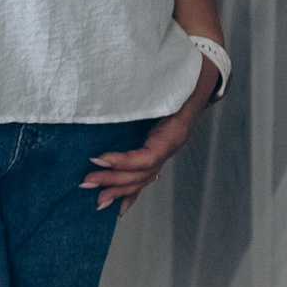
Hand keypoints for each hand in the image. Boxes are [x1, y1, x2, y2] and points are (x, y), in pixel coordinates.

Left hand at [82, 61, 220, 212]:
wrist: (199, 78)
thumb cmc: (180, 77)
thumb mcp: (165, 83)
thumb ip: (144, 90)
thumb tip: (113, 89)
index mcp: (174, 132)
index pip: (149, 156)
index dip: (124, 161)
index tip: (98, 158)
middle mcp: (170, 145)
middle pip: (143, 172)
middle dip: (114, 179)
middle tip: (87, 181)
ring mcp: (166, 151)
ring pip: (143, 178)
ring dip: (118, 189)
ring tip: (96, 199)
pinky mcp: (158, 152)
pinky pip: (145, 177)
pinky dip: (132, 194)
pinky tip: (119, 208)